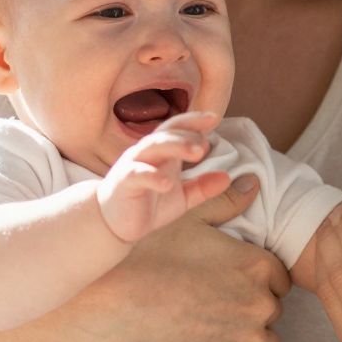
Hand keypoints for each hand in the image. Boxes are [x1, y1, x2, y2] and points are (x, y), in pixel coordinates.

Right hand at [66, 175, 288, 341]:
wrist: (116, 310)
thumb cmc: (146, 258)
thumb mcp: (184, 218)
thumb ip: (224, 201)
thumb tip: (253, 183)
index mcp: (256, 264)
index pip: (279, 278)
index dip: (259, 282)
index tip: (237, 286)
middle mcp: (261, 302)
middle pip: (272, 310)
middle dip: (253, 310)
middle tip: (223, 311)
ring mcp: (250, 339)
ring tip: (224, 338)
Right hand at [97, 112, 231, 242]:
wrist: (114, 223)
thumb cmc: (148, 203)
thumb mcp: (181, 198)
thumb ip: (202, 187)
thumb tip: (227, 178)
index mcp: (162, 152)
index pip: (177, 128)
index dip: (194, 121)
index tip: (214, 118)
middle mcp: (147, 153)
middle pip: (167, 133)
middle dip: (187, 134)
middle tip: (206, 144)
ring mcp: (134, 165)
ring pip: (152, 146)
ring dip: (175, 146)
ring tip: (197, 153)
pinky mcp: (123, 183)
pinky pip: (137, 174)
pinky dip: (152, 176)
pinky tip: (167, 183)